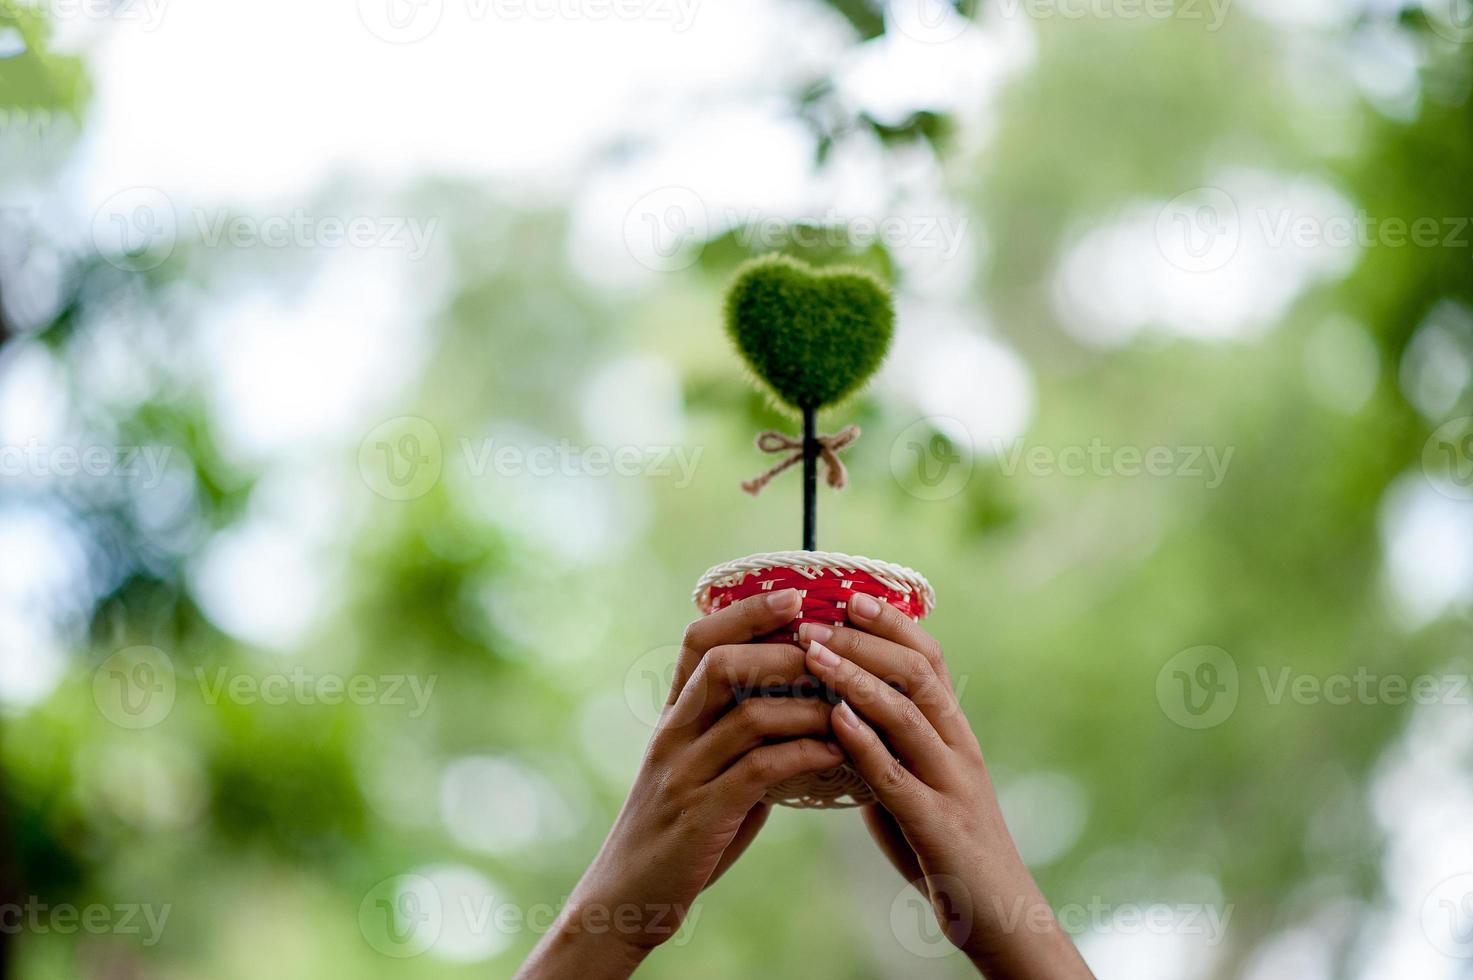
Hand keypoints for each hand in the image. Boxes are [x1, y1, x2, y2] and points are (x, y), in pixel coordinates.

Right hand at [517, 588, 840, 978]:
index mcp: (674, 715)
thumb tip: (803, 698)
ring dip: (806, 705)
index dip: (747, 611)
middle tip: (834, 648)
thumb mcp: (704, 766)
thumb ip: (741, 732)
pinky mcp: (702, 814)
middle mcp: (673, 734)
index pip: (700, 640)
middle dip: (783, 649)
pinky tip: (837, 753)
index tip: (796, 594)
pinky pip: (760, 770)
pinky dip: (805, 754)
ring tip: (849, 703)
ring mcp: (685, 773)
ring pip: (747, 715)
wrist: (633, 893)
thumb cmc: (682, 826)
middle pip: (721, 664)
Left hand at [798, 594, 1093, 978]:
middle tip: (817, 615)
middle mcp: (959, 749)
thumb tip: (840, 724)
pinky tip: (834, 720)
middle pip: (919, 672)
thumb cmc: (951, 854)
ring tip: (813, 652)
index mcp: (955, 736)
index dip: (891, 623)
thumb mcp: (918, 792)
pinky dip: (864, 743)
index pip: (929, 660)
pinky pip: (897, 777)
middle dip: (866, 638)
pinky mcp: (939, 827)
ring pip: (908, 714)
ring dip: (857, 677)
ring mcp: (952, 786)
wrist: (1002, 922)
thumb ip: (886, 756)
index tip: (848, 593)